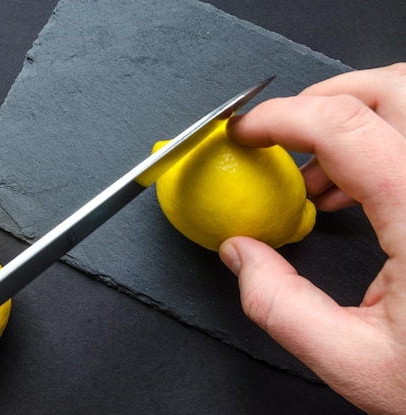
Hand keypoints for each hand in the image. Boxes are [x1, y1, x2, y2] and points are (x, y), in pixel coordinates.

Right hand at [220, 63, 405, 413]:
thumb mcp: (353, 361)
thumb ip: (280, 306)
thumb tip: (240, 252)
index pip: (344, 126)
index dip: (281, 117)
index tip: (243, 132)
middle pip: (390, 89)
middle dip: (319, 99)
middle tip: (276, 133)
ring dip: (344, 122)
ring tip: (307, 176)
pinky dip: (369, 146)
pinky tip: (345, 190)